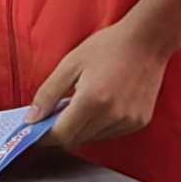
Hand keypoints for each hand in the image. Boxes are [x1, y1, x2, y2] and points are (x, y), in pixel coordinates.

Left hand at [31, 24, 167, 147]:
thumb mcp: (70, 64)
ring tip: (78, 105)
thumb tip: (32, 118)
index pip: (62, 135)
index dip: (44, 136)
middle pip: (76, 140)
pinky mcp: (139, 122)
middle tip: (51, 116)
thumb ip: (48, 93)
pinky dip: (98, 126)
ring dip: (80, 129)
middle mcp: (113, 115)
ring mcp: (128, 121)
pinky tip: (99, 106)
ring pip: (93, 138)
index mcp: (93, 100)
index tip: (34, 131)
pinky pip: (110, 133)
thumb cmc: (108, 46)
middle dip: (60, 132)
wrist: (148, 41)